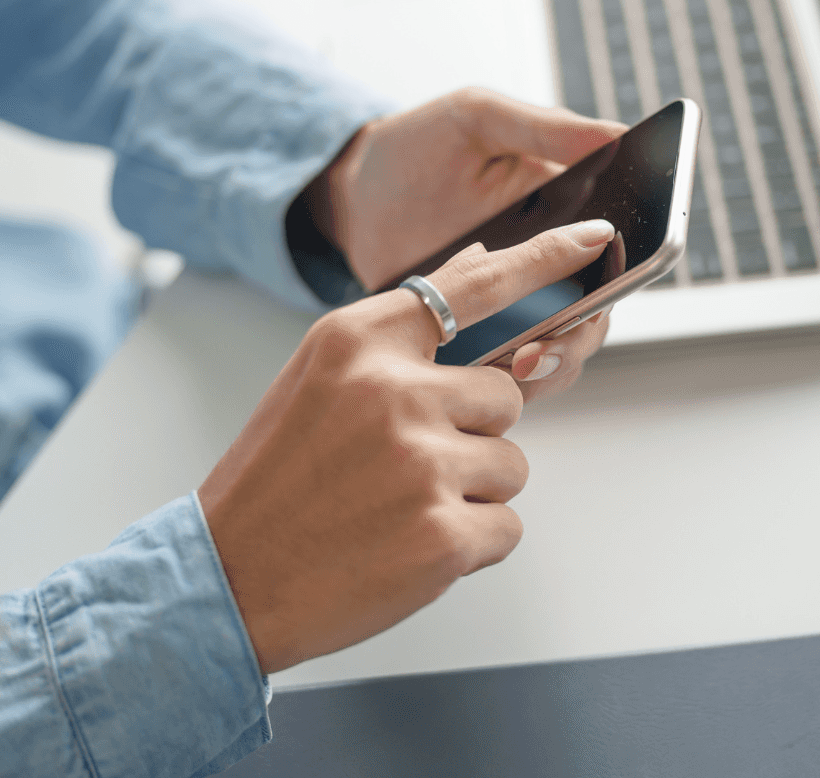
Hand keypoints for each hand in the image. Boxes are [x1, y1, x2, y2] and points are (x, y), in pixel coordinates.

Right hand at [198, 218, 615, 673]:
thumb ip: (403, 325)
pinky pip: (507, 526)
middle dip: (473, 434)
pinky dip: (470, 545)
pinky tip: (408, 546)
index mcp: (358, 342)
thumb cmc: (276, 480)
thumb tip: (479, 261)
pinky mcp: (444, 534)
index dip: (543, 261)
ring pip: (512, 464)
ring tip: (398, 508)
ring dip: (472, 493)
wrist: (227, 579)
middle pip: (506, 395)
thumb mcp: (322, 377)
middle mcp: (394, 392)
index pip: (474, 286)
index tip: (592, 240)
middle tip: (404, 466)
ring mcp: (422, 463)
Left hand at [308, 87, 626, 399]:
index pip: (617, 246)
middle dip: (582, 335)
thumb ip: (548, 128)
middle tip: (544, 343)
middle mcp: (548, 258)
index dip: (625, 268)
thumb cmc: (410, 144)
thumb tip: (617, 135)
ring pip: (566, 347)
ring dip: (555, 363)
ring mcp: (516, 301)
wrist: (340, 196)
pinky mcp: (480, 335)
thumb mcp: (478, 118)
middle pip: (598, 309)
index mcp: (564, 203)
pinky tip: (490, 376)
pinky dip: (515, 382)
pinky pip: (518, 371)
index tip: (602, 284)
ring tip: (518, 365)